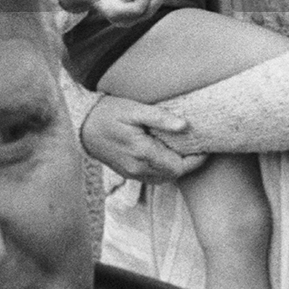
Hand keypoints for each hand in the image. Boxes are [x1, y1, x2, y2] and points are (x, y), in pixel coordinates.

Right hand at [79, 96, 204, 182]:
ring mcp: (131, 173)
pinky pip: (152, 177)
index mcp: (142, 153)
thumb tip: (185, 126)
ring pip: (163, 178)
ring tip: (186, 150)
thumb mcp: (134, 109)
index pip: (179, 167)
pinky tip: (167, 153)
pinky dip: (164, 169)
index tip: (206, 148)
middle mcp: (138, 168)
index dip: (196, 160)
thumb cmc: (108, 112)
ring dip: (176, 167)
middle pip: (173, 174)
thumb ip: (160, 118)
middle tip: (199, 147)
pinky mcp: (126, 172)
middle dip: (189, 164)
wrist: (82, 125)